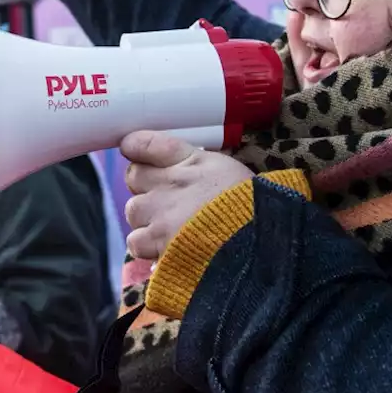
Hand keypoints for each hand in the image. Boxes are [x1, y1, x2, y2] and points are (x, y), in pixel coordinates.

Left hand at [122, 132, 254, 260]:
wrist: (258, 240)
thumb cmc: (251, 205)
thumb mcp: (229, 171)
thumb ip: (200, 167)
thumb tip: (186, 172)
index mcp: (189, 159)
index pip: (146, 143)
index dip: (135, 147)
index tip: (133, 151)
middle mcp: (169, 181)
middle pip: (134, 175)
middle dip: (144, 187)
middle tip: (163, 199)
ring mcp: (160, 211)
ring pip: (133, 210)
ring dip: (146, 219)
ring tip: (168, 228)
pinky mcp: (157, 240)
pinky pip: (135, 242)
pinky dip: (146, 247)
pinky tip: (164, 249)